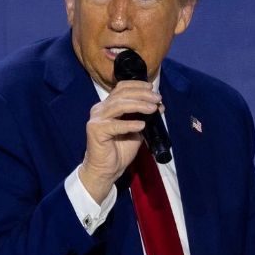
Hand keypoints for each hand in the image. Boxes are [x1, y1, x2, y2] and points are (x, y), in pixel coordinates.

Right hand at [79, 79, 161, 202]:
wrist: (107, 169)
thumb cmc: (119, 150)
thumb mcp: (137, 130)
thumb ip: (144, 117)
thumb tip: (159, 105)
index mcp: (108, 106)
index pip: (121, 88)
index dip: (137, 85)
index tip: (152, 88)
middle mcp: (100, 109)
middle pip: (121, 94)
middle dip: (142, 94)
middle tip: (157, 98)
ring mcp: (96, 119)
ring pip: (119, 106)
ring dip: (138, 105)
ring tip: (153, 108)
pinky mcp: (95, 130)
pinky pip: (115, 125)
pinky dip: (130, 124)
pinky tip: (141, 125)